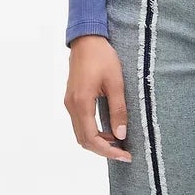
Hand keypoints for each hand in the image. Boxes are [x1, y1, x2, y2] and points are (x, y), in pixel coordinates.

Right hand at [65, 35, 133, 161]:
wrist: (86, 39)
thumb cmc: (102, 57)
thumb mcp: (116, 83)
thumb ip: (118, 110)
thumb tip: (121, 134)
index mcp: (82, 103)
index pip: (92, 138)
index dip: (108, 151)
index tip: (125, 155)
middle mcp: (72, 106)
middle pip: (84, 140)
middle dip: (103, 150)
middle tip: (123, 153)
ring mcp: (70, 103)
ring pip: (80, 133)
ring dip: (98, 142)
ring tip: (118, 142)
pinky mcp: (72, 99)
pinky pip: (80, 123)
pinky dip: (93, 132)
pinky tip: (108, 130)